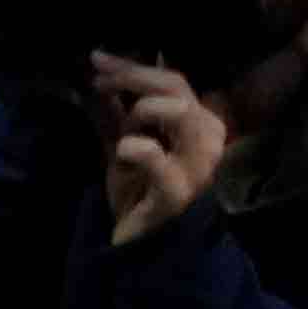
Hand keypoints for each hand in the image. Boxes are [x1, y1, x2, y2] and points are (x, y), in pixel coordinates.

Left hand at [96, 55, 230, 245]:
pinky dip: (135, 148)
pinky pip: (159, 159)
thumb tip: (104, 71)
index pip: (174, 80)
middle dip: (133, 77)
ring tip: (119, 127)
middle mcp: (208, 142)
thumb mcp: (126, 143)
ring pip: (179, 112)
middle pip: (176, 88)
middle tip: (100, 80)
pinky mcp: (178, 194)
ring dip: (142, 109)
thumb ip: (119, 111)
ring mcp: (197, 168)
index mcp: (200, 126)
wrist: (141, 248)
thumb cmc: (138, 193)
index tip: (99, 59)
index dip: (135, 66)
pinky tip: (122, 152)